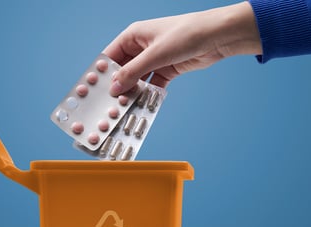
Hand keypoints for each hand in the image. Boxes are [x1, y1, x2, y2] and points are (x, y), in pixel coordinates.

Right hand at [103, 1, 261, 94]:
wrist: (217, 36)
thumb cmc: (186, 34)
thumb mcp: (155, 54)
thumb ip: (133, 72)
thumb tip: (114, 88)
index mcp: (133, 36)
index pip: (110, 56)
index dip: (101, 73)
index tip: (93, 91)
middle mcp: (141, 47)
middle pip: (123, 70)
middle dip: (118, 87)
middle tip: (109, 104)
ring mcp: (154, 59)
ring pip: (138, 79)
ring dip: (133, 93)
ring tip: (125, 108)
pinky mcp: (167, 69)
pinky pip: (153, 84)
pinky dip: (149, 94)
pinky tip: (144, 105)